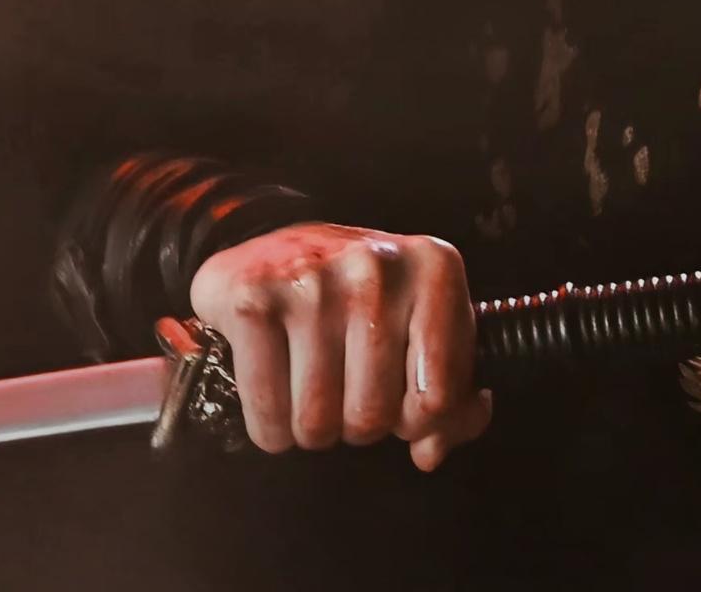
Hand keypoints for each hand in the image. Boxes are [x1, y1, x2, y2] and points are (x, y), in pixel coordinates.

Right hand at [188, 222, 492, 470]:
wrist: (276, 250)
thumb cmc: (359, 297)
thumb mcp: (419, 327)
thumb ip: (448, 395)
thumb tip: (431, 450)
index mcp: (433, 268)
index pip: (439, 397)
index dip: (415, 420)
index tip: (400, 398)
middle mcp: (375, 266)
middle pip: (372, 416)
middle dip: (356, 423)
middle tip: (346, 386)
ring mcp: (310, 279)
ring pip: (316, 423)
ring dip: (311, 427)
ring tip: (311, 382)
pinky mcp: (252, 300)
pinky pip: (267, 417)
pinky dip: (269, 425)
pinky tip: (276, 385)